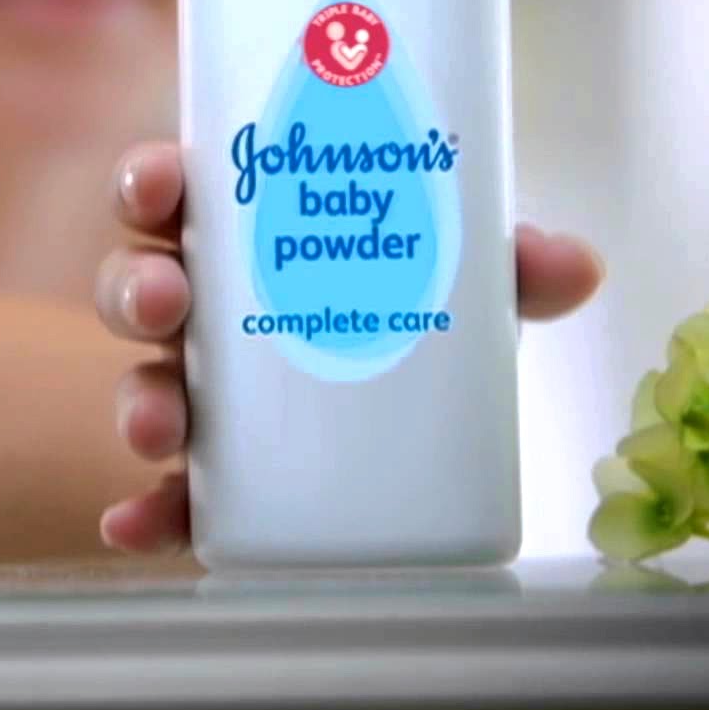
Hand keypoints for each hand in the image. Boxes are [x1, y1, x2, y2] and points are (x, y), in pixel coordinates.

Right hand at [93, 141, 605, 553]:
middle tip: (167, 300)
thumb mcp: (456, 281)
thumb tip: (576, 265)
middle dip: (137, 289)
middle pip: (142, 284)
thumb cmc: (409, 313)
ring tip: (162, 425)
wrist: (421, 427)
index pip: (178, 192)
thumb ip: (506, 267)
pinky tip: (131, 528)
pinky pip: (165, 490)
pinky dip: (144, 510)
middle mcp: (205, 307)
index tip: (161, 182)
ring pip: (144, 382)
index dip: (153, 180)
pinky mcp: (209, 473)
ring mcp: (200, 389)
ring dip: (138, 400)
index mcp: (242, 234)